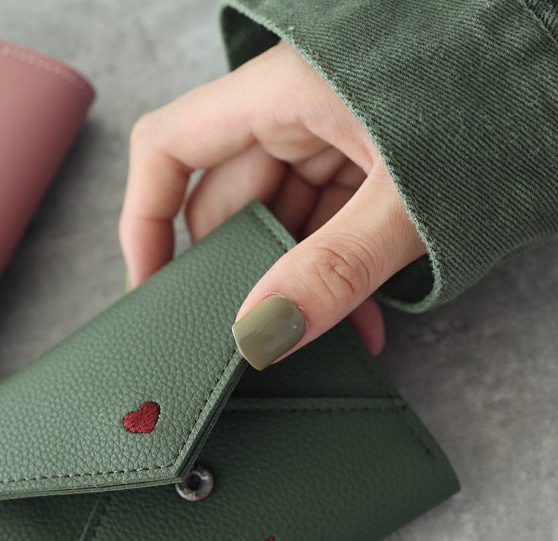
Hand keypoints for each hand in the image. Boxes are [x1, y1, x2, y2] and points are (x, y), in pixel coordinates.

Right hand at [119, 41, 425, 365]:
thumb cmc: (500, 95)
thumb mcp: (409, 193)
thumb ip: (333, 267)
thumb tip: (263, 333)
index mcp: (281, 94)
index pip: (169, 150)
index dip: (144, 220)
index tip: (151, 288)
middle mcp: (293, 114)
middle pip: (227, 207)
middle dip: (243, 279)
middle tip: (255, 339)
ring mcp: (328, 140)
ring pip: (281, 227)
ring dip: (299, 289)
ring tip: (328, 341)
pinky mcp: (362, 165)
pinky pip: (324, 228)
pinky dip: (334, 275)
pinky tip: (357, 323)